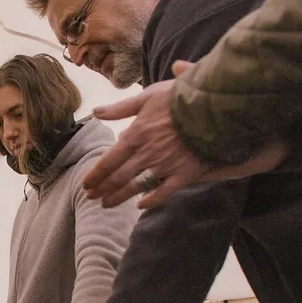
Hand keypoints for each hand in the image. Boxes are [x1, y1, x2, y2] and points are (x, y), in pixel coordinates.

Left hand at [84, 60, 286, 209]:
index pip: (108, 161)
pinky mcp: (185, 173)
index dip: (95, 175)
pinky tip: (140, 206)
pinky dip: (151, 200)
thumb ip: (121, 108)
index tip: (85, 184)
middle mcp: (147, 154)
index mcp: (135, 135)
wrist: (217, 106)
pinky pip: (165, 192)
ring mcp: (166, 166)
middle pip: (118, 177)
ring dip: (119, 197)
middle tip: (91, 197)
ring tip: (106, 204)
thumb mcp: (147, 96)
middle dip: (102, 189)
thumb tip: (96, 112)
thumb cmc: (180, 97)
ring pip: (136, 187)